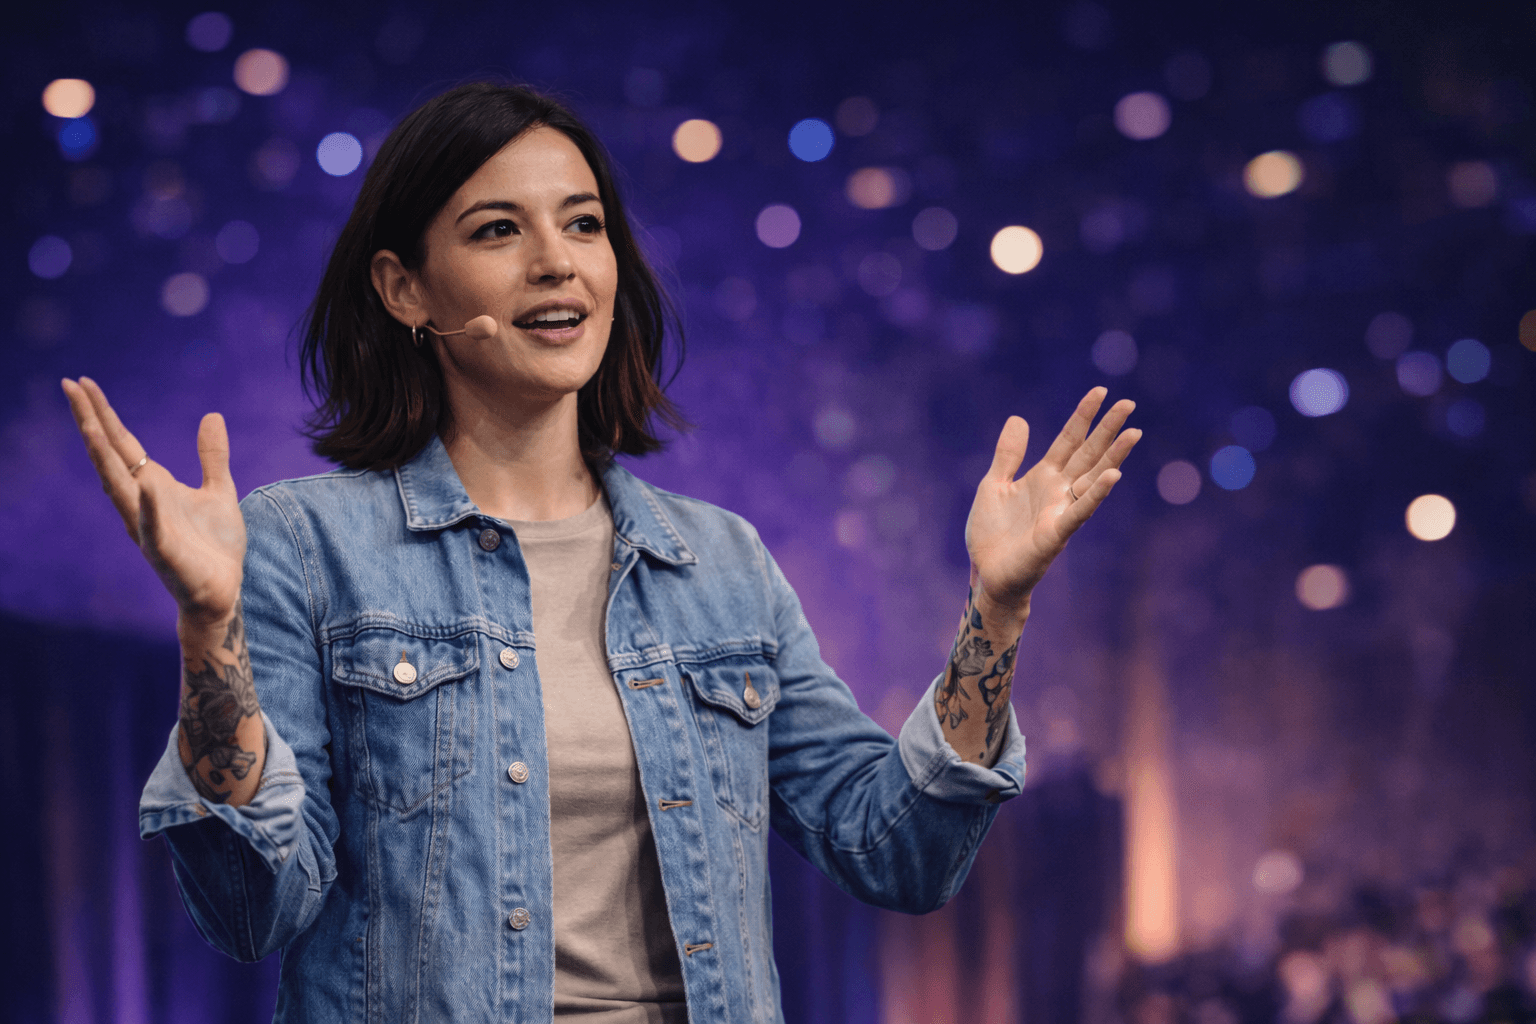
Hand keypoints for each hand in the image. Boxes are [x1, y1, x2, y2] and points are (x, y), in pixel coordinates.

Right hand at [62, 377, 244, 624]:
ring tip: (89, 426)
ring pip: (118, 487)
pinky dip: (149, 506)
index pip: (122, 443)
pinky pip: (152, 526)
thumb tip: (212, 415)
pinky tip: (146, 485)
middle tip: (70, 386)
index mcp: (153, 485)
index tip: (83, 383)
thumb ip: (212, 455)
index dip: (103, 413)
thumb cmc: (214, 546)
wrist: (223, 591)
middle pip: (109, 456)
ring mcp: (147, 525)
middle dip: (90, 422)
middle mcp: (141, 501)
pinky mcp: (163, 550)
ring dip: (103, 458)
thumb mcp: (219, 490)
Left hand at [965, 387, 1139, 619]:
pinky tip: (1113, 476)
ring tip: (1133, 433)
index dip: (1083, 416)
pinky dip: (1096, 494)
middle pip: (1088, 454)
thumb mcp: (993, 485)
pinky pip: (1080, 511)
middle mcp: (1058, 491)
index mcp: (1042, 477)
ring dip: (1113, 457)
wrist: (987, 574)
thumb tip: (1019, 418)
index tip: (1101, 391)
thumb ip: (1008, 455)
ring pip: (1092, 479)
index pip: (1068, 440)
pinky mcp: (1057, 534)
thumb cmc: (992, 535)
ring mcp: (1061, 511)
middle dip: (1107, 430)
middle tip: (1129, 403)